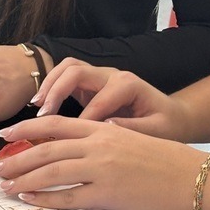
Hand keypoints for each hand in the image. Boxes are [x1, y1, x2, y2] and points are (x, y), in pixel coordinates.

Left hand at [0, 115, 205, 209]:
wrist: (191, 176)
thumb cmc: (163, 159)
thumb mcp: (128, 138)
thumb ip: (100, 139)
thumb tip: (70, 147)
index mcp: (102, 129)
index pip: (54, 125)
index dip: (26, 130)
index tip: (6, 136)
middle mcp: (98, 145)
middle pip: (45, 149)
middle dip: (15, 158)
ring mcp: (101, 170)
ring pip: (50, 172)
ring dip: (22, 178)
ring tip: (4, 185)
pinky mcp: (107, 195)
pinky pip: (68, 197)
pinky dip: (44, 198)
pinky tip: (29, 198)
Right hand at [30, 57, 192, 140]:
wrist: (173, 116)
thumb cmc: (166, 125)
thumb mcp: (157, 130)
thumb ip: (133, 128)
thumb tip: (106, 127)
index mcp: (128, 85)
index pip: (98, 99)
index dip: (82, 119)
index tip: (69, 141)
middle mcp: (112, 76)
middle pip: (76, 71)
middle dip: (57, 91)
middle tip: (42, 115)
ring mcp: (101, 77)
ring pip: (68, 68)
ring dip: (49, 85)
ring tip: (36, 107)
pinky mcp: (91, 85)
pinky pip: (66, 78)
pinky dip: (51, 88)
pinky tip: (41, 107)